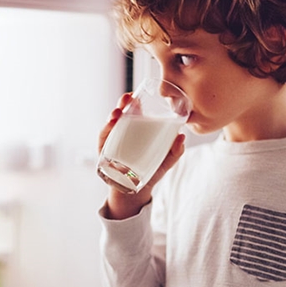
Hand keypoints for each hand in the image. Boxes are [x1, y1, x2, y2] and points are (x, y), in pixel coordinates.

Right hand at [98, 93, 185, 219]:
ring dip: (112, 116)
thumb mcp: (167, 161)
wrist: (136, 191)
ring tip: (117, 114)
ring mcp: (112, 141)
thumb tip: (182, 136)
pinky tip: (110, 127)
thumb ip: (176, 151)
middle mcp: (123, 132)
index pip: (135, 110)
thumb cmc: (152, 170)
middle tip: (127, 100)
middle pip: (121, 113)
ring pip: (110, 124)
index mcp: (138, 129)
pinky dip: (105, 131)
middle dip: (122, 104)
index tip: (137, 95)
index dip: (135, 101)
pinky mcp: (104, 152)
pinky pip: (103, 139)